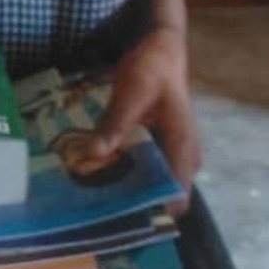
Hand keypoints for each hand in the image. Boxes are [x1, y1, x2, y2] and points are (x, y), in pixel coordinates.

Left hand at [89, 26, 201, 212]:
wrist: (160, 48)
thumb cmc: (153, 68)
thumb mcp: (132, 91)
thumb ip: (116, 123)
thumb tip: (93, 155)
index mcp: (183, 149)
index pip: (176, 200)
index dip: (148, 215)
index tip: (114, 221)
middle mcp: (182, 158)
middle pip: (160, 197)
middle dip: (128, 205)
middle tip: (89, 208)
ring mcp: (172, 154)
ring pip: (149, 185)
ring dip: (122, 189)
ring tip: (85, 193)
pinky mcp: (158, 148)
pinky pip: (142, 170)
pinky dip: (121, 172)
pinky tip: (93, 172)